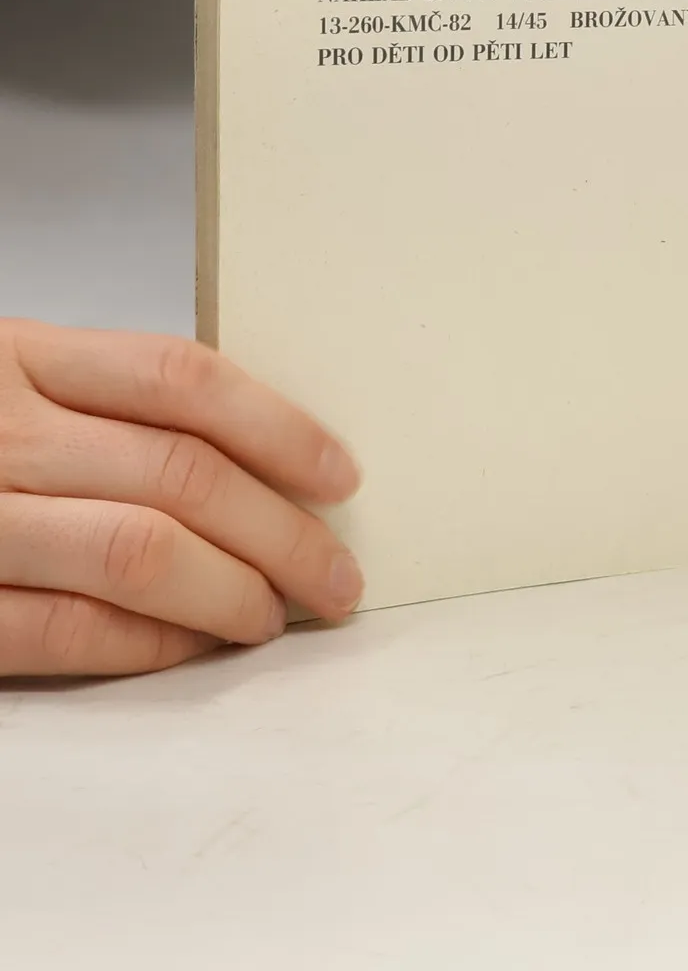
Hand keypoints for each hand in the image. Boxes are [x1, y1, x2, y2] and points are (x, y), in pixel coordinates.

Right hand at [0, 318, 361, 676]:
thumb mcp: (5, 374)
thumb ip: (103, 399)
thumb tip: (258, 452)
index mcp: (18, 357)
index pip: (182, 381)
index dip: (280, 428)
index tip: (340, 474)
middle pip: (180, 476)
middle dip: (280, 532)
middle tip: (333, 573)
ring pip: (139, 554)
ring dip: (231, 593)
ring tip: (277, 614)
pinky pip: (65, 631)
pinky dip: (147, 644)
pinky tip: (193, 645)